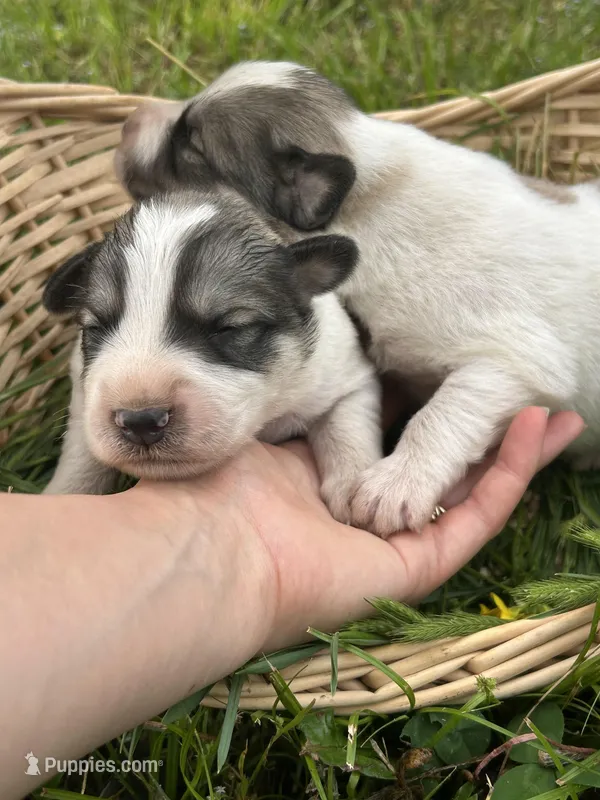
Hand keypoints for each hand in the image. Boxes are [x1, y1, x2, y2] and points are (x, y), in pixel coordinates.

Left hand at [136, 406, 583, 651]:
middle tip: (528, 402)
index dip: (435, 417)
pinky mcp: (417, 568)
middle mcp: (372, 519)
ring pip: (473, 497)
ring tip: (553, 414)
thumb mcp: (281, 428)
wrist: (212, 547)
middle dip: (489, 440)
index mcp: (337, 488)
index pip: (400, 450)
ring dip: (514, 456)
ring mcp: (397, 547)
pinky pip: (475, 518)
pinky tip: (531, 431)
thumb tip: (338, 372)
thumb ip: (316, 411)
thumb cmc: (231, 486)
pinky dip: (508, 475)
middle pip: (447, 476)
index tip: (461, 381)